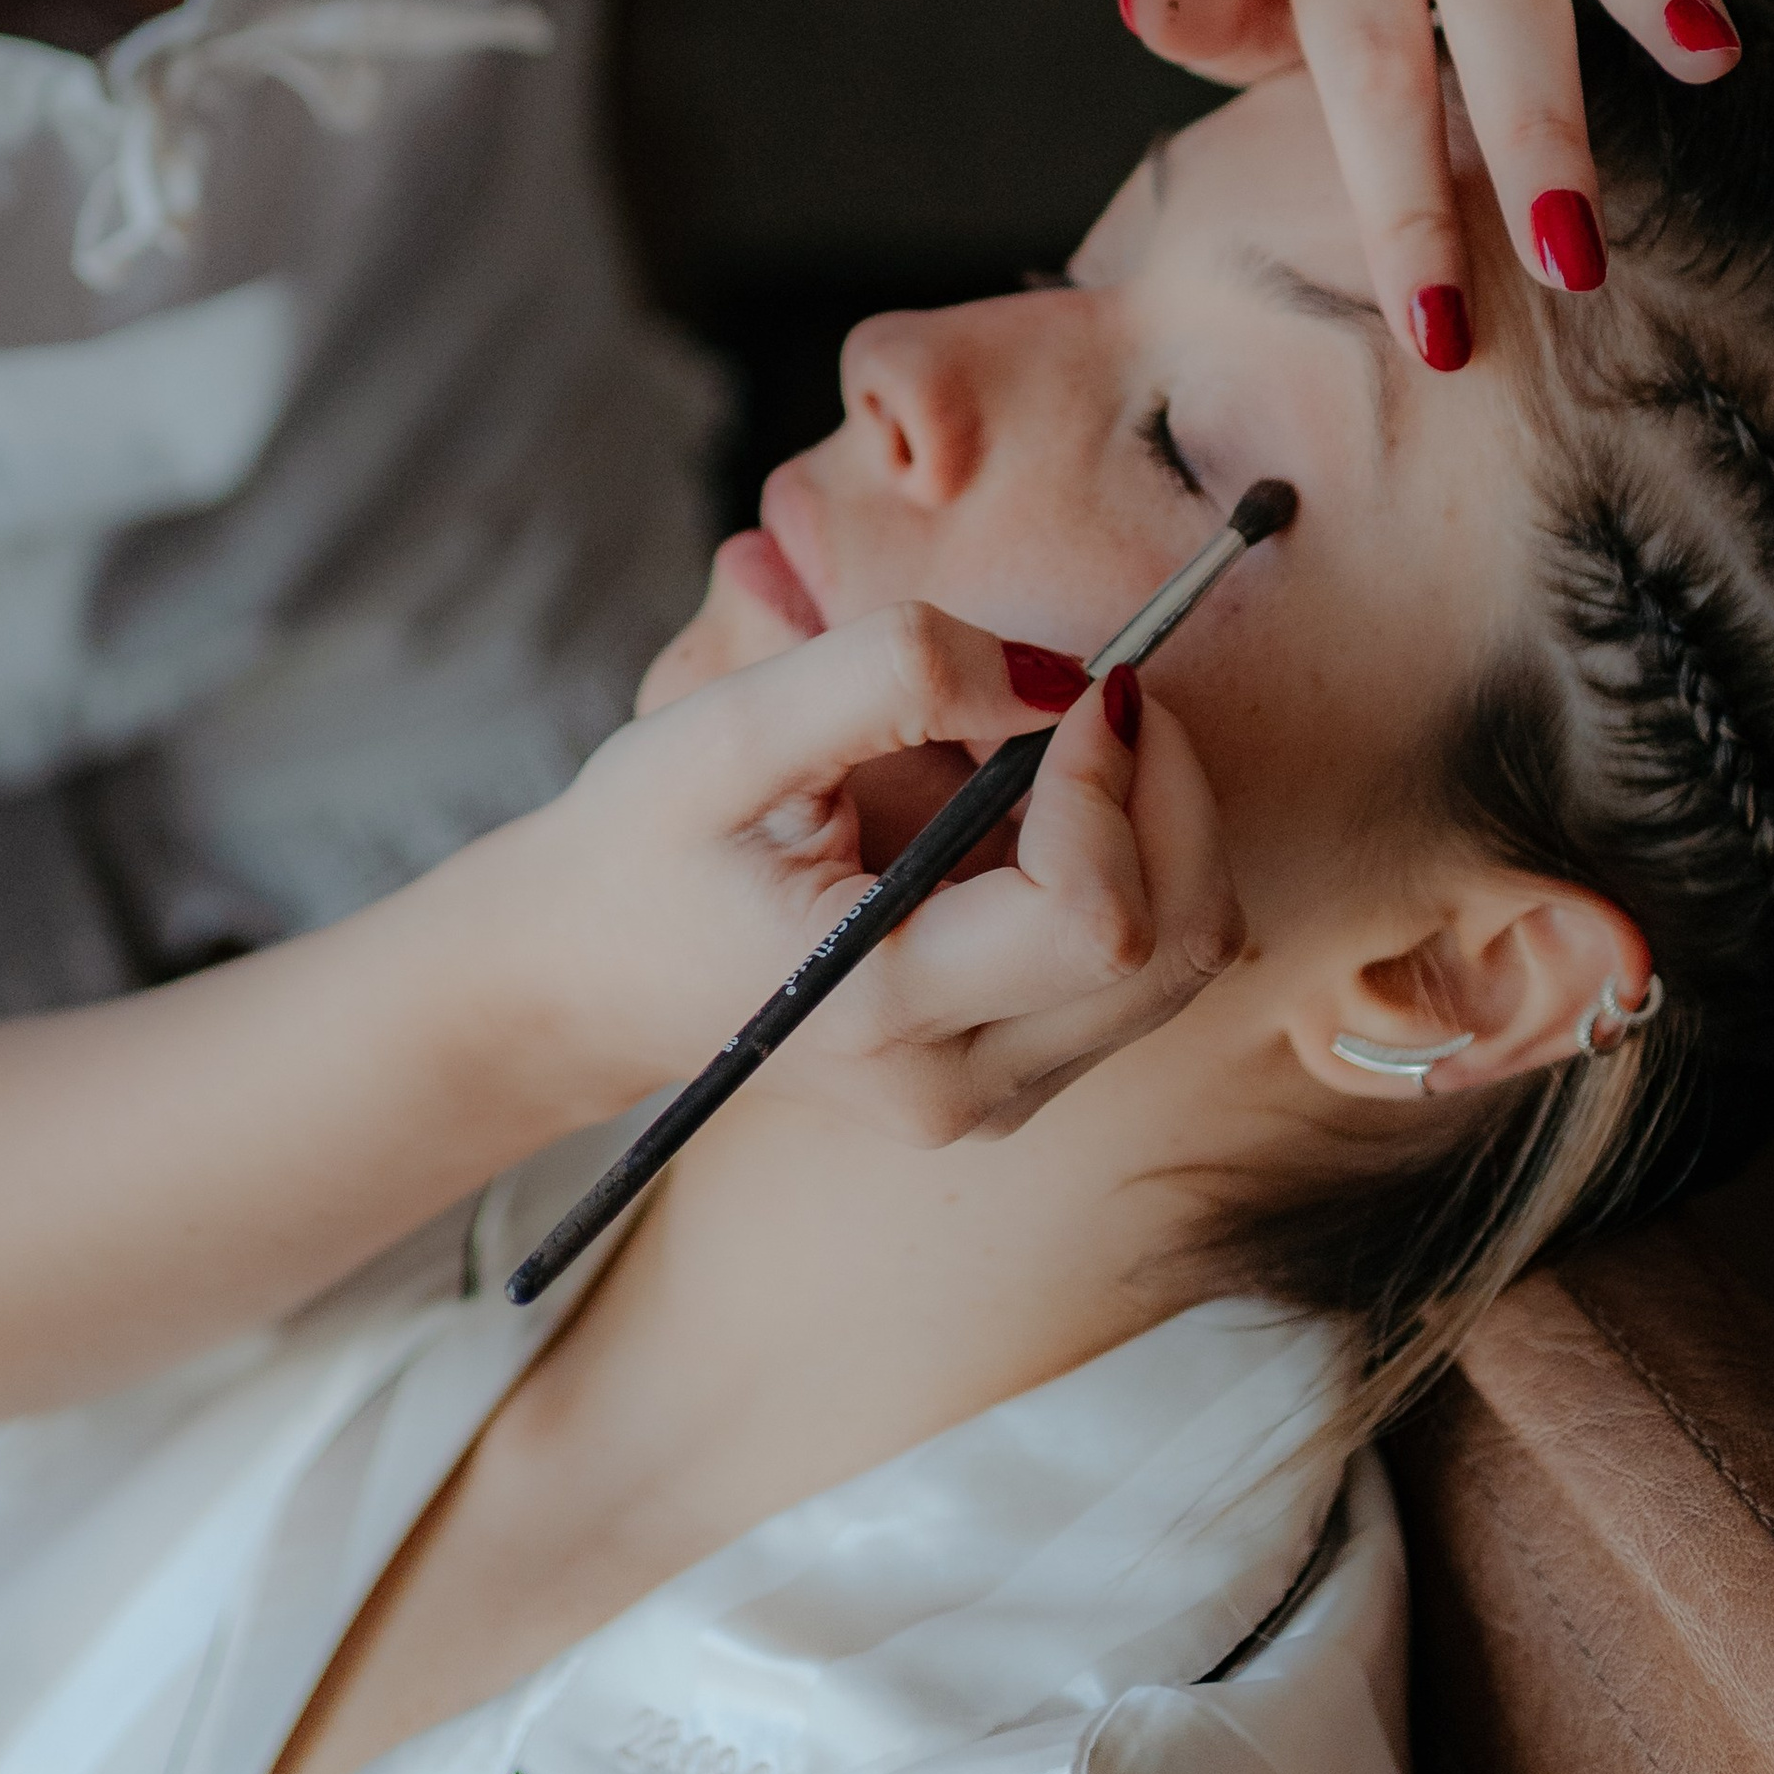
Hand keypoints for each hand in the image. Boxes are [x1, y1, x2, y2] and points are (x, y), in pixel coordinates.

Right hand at [504, 609, 1239, 1145]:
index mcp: (880, 1013)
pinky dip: (1124, 860)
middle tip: (1094, 691)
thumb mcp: (729, 728)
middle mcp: (960, 1085)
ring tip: (1043, 745)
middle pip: (1181, 944)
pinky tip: (1027, 807)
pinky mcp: (1018, 1070)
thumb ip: (890, 678)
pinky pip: (1140, 962)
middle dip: (1169, 789)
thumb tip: (1061, 678)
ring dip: (1155, 821)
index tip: (1070, 685)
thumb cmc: (642, 846)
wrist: (588, 976)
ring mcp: (997, 1095)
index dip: (1110, 780)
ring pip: (1185, 953)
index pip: (1096, 919)